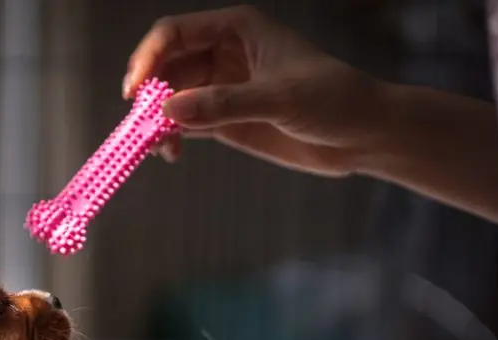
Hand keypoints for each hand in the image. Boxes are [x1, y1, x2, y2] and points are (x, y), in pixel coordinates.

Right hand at [123, 5, 382, 175]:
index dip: (148, 58)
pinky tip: (170, 153)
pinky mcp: (222, 119)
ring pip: (169, 98)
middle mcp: (222, 54)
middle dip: (148, 94)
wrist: (361, 135)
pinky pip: (182, 123)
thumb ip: (225, 103)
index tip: (135, 91)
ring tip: (156, 146)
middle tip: (141, 126)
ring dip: (155, 120)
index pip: (174, 33)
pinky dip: (169, 137)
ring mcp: (220, 88)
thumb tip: (170, 110)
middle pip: (165, 67)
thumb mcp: (280, 98)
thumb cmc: (332, 100)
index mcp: (236, 29)